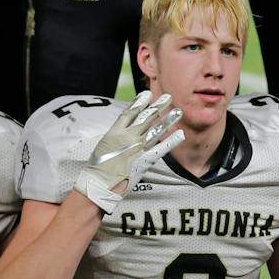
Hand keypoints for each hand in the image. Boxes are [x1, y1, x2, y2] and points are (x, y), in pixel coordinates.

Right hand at [73, 92, 183, 211]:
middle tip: (168, 97)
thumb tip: (122, 132)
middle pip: (146, 117)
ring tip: (178, 111)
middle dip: (158, 106)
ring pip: (156, 129)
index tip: (148, 94)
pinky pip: (161, 148)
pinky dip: (171, 141)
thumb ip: (115, 138)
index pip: (130, 112)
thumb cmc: (97, 168)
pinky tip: (180, 133)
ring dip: (168, 119)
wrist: (98, 184)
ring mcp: (137, 147)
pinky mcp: (145, 160)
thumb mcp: (103, 147)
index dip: (139, 102)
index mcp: (114, 131)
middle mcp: (127, 136)